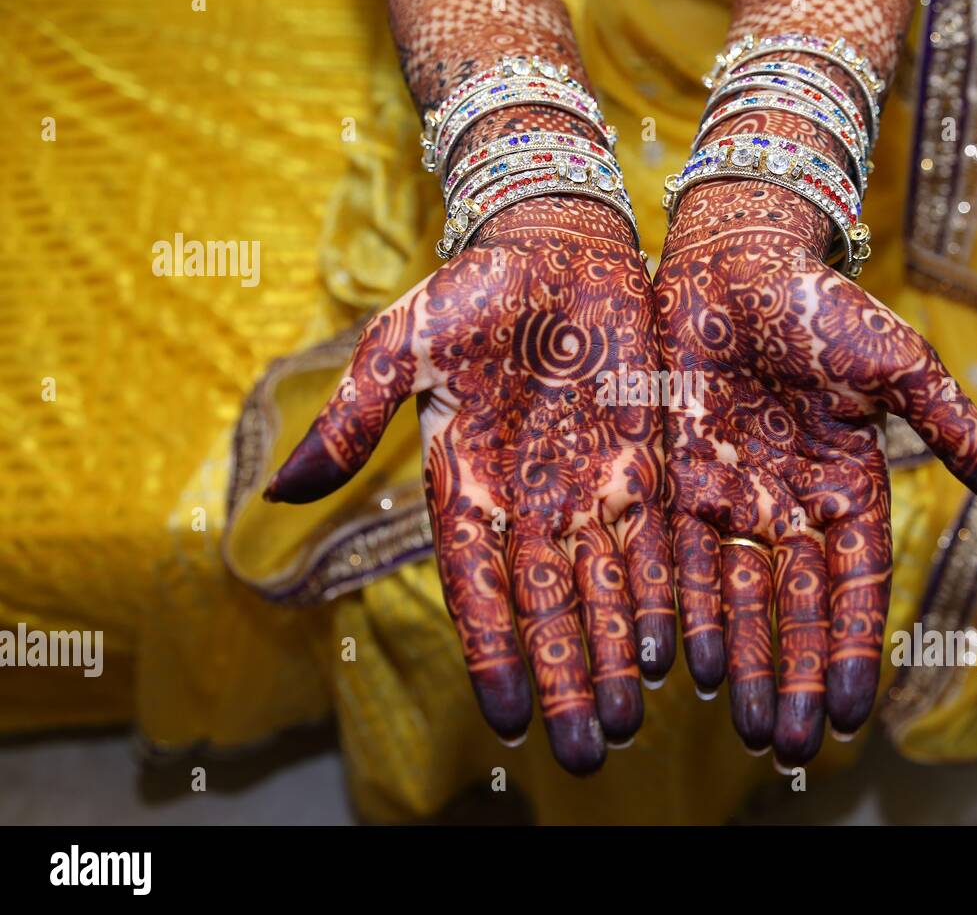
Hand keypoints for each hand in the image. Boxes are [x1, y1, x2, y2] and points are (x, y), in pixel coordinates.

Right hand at [264, 199, 674, 774]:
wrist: (556, 246)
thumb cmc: (472, 289)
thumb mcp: (403, 344)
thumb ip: (354, 416)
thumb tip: (279, 491)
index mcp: (468, 487)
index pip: (477, 588)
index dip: (492, 651)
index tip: (507, 716)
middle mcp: (530, 504)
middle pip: (548, 610)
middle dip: (565, 679)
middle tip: (584, 752)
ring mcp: (588, 488)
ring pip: (604, 591)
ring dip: (615, 655)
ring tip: (629, 720)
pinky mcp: (642, 465)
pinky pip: (653, 543)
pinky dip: (662, 595)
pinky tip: (675, 648)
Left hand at [654, 182, 976, 766]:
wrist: (731, 260)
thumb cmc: (822, 306)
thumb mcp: (897, 367)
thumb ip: (954, 431)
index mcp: (850, 486)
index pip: (857, 585)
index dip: (853, 647)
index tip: (851, 713)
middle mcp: (790, 506)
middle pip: (795, 609)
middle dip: (794, 676)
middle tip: (788, 745)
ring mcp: (731, 497)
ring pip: (737, 598)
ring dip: (741, 662)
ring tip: (741, 726)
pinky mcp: (675, 482)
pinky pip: (679, 559)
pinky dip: (684, 611)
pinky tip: (684, 664)